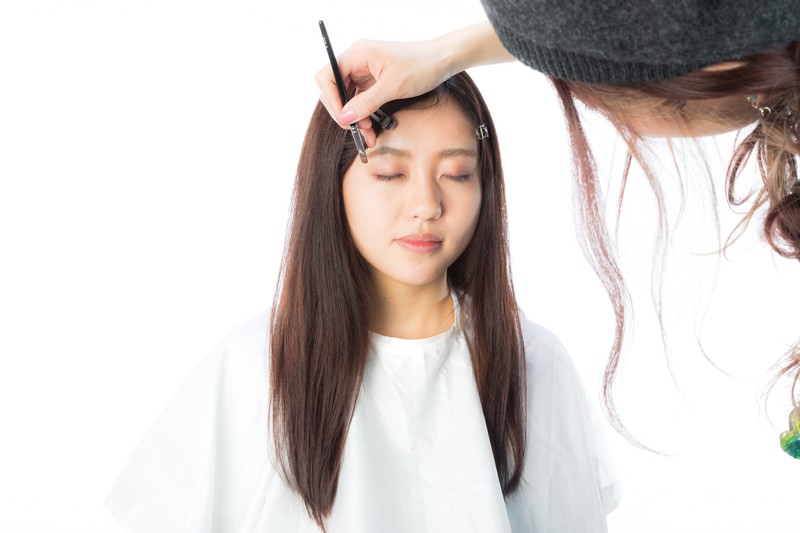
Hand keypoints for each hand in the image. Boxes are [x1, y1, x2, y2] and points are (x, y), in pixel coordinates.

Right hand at [315, 38, 452, 146]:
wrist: (443, 60)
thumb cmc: (421, 66)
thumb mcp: (393, 87)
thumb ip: (366, 103)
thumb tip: (345, 117)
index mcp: (357, 54)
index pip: (327, 76)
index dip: (331, 99)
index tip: (344, 119)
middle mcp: (356, 61)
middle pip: (334, 90)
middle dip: (345, 114)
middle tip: (359, 132)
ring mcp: (363, 71)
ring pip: (347, 99)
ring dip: (355, 119)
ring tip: (368, 135)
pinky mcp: (372, 81)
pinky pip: (359, 101)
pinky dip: (364, 116)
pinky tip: (371, 129)